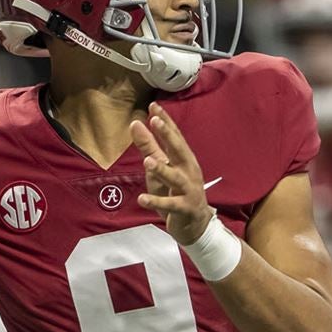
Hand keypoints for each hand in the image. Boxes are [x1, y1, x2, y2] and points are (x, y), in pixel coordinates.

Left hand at [129, 102, 212, 244]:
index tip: (154, 106)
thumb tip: (136, 123)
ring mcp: (188, 189)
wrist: (196, 225)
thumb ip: (149, 146)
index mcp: (184, 159)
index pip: (175, 136)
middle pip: (179, 151)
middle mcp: (189, 171)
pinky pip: (170, 204)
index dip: (165, 121)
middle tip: (155, 122)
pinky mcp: (184, 208)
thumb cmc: (176, 192)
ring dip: (162, 169)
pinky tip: (142, 199)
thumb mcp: (161, 168)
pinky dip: (157, 201)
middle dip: (169, 136)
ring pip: (175, 177)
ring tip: (147, 161)